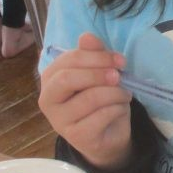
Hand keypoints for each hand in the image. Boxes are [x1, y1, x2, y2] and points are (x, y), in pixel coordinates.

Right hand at [38, 32, 133, 168]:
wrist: (107, 135)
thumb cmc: (99, 100)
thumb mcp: (98, 73)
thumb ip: (92, 54)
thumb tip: (86, 36)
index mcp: (50, 78)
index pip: (67, 60)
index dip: (96, 57)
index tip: (119, 60)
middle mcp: (48, 100)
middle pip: (68, 79)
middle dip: (98, 74)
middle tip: (118, 76)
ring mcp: (60, 121)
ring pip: (89, 98)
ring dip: (114, 93)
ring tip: (124, 94)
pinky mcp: (77, 136)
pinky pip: (101, 116)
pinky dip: (117, 109)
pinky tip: (120, 108)